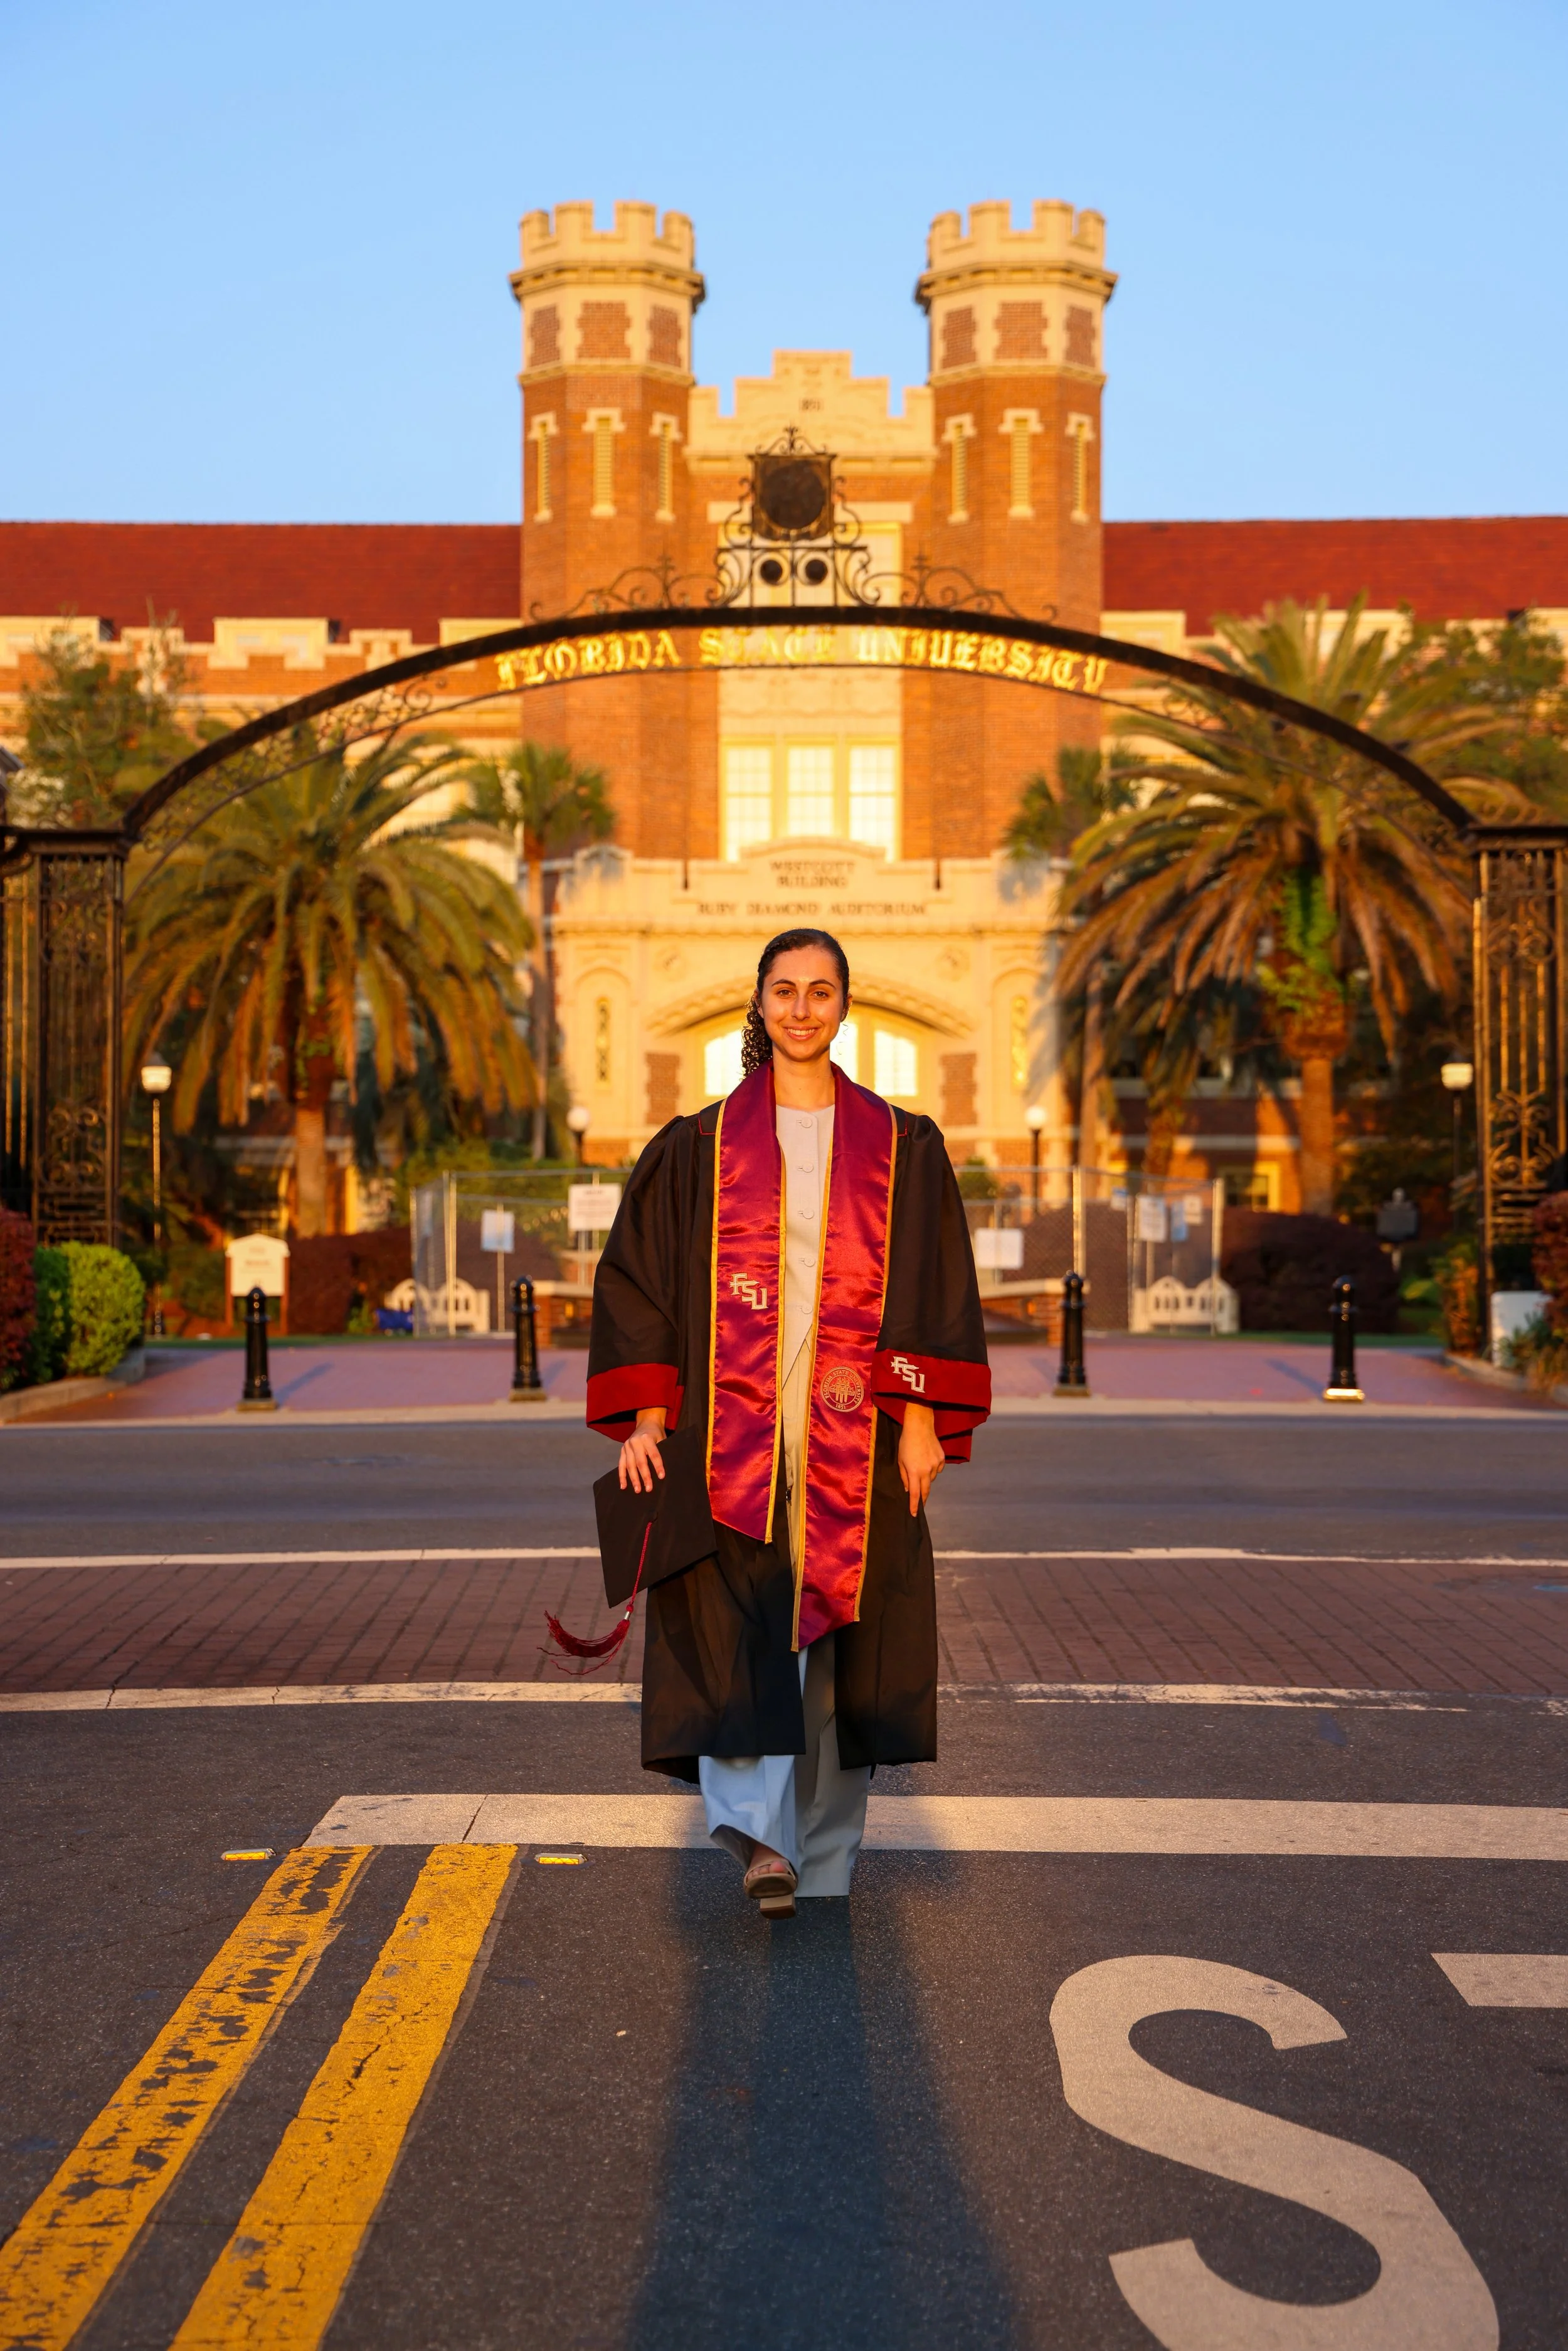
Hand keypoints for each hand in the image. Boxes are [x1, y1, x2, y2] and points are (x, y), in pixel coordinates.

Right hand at [618, 1407, 667, 1492]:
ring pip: (630, 1465)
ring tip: (638, 1490)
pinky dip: (622, 1476)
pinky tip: (623, 1486)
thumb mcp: (662, 1439)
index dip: (658, 1466)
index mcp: (647, 1438)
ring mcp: (627, 1446)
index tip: (661, 1477)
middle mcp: (635, 1441)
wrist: (646, 1423)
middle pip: (640, 1462)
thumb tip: (663, 1471)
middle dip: (645, 1476)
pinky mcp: (622, 1450)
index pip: (653, 1454)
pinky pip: (621, 1465)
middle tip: (649, 1489)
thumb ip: (661, 1452)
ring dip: (633, 1479)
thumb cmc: (656, 1434)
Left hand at [896, 1401, 944, 1517]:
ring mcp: (936, 1465)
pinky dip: (933, 1469)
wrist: (920, 1427)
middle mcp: (927, 1471)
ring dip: (926, 1478)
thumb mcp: (900, 1460)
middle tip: (921, 1505)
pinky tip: (928, 1459)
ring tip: (920, 1466)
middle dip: (923, 1499)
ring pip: (931, 1478)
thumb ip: (904, 1476)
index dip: (915, 1505)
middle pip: (926, 1490)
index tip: (915, 1514)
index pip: (915, 1494)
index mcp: (914, 1472)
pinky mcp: (942, 1459)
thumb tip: (908, 1489)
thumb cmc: (906, 1443)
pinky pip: (938, 1469)